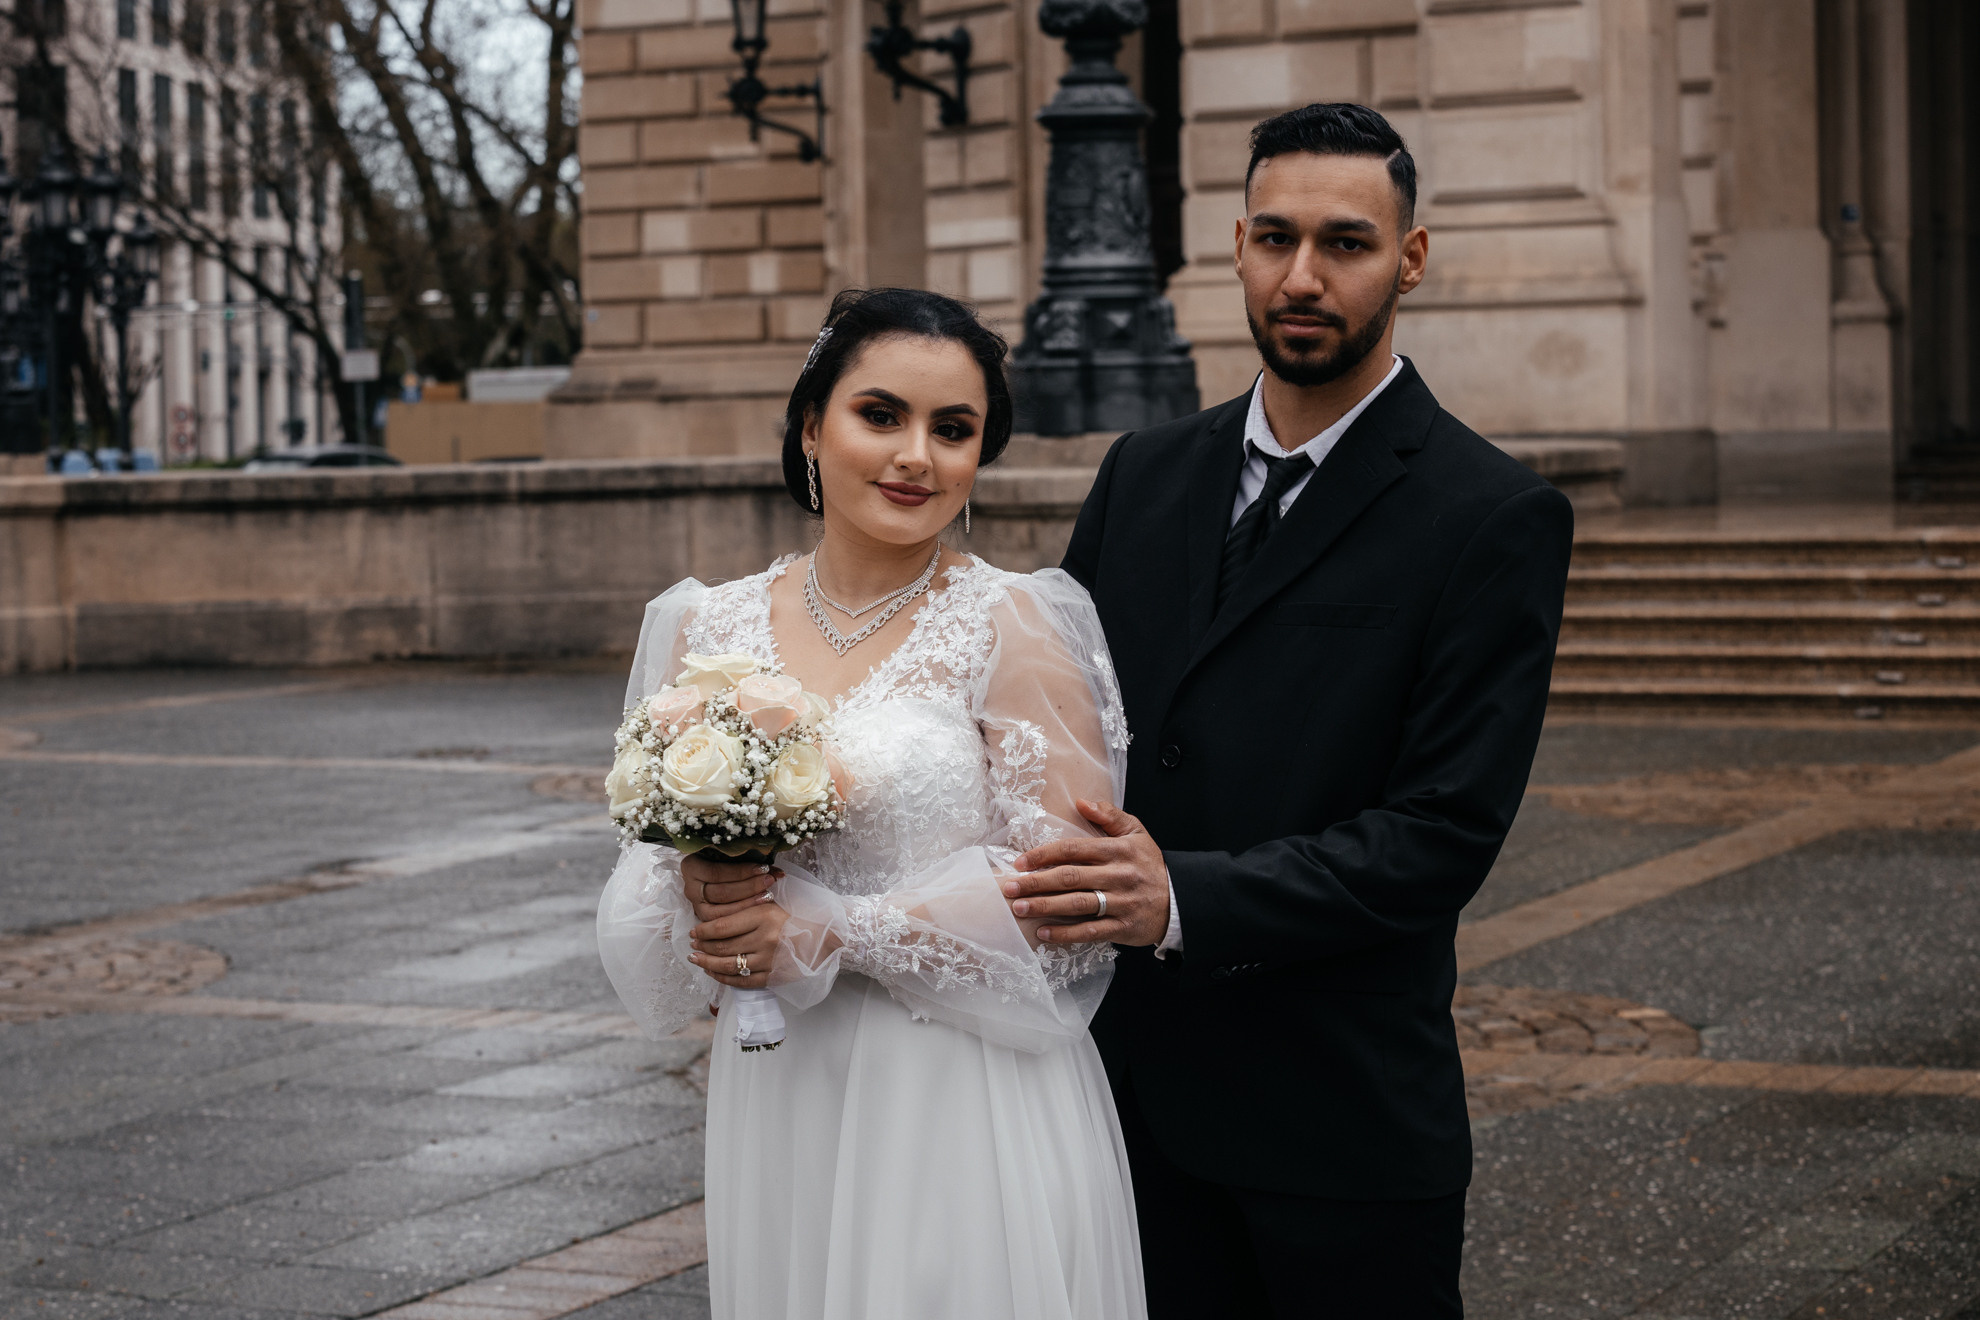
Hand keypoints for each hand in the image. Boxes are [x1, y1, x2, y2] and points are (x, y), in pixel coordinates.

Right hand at [682, 852, 777, 923]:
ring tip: (767, 896)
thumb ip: (750, 860)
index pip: (717, 872)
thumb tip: (777, 872)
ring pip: (720, 912)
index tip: (764, 869)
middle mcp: (690, 888)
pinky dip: (742, 915)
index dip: (741, 872)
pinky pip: (722, 922)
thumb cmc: (726, 858)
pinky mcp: (704, 918)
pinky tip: (759, 909)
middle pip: (720, 893)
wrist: (716, 870)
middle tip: (769, 881)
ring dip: (747, 904)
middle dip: (748, 888)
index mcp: (691, 866)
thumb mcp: (733, 854)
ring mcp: (696, 905)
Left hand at [689, 898, 789, 990]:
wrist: (824, 938)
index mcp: (764, 916)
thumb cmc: (795, 918)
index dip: (703, 930)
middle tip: (693, 946)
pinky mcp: (773, 977)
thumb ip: (745, 909)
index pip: (723, 926)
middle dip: (702, 947)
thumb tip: (712, 920)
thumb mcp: (771, 905)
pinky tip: (714, 973)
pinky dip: (724, 979)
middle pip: (722, 947)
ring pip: (729, 966)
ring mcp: (769, 961)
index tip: (694, 931)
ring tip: (697, 960)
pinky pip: (742, 982)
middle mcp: (766, 939)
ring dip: (708, 965)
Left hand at [1005, 800, 1169, 946]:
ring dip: (1044, 907)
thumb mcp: (1137, 833)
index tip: (1020, 861)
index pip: (1074, 849)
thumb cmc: (1150, 865)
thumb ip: (1110, 816)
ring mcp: (1121, 903)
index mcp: (1118, 850)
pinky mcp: (1123, 927)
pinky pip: (1090, 931)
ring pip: (1076, 904)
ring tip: (1019, 909)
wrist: (1180, 901)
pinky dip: (1065, 933)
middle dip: (1036, 882)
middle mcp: (1118, 875)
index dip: (1044, 855)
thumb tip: (1081, 802)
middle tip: (1009, 887)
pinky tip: (1044, 932)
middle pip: (1070, 877)